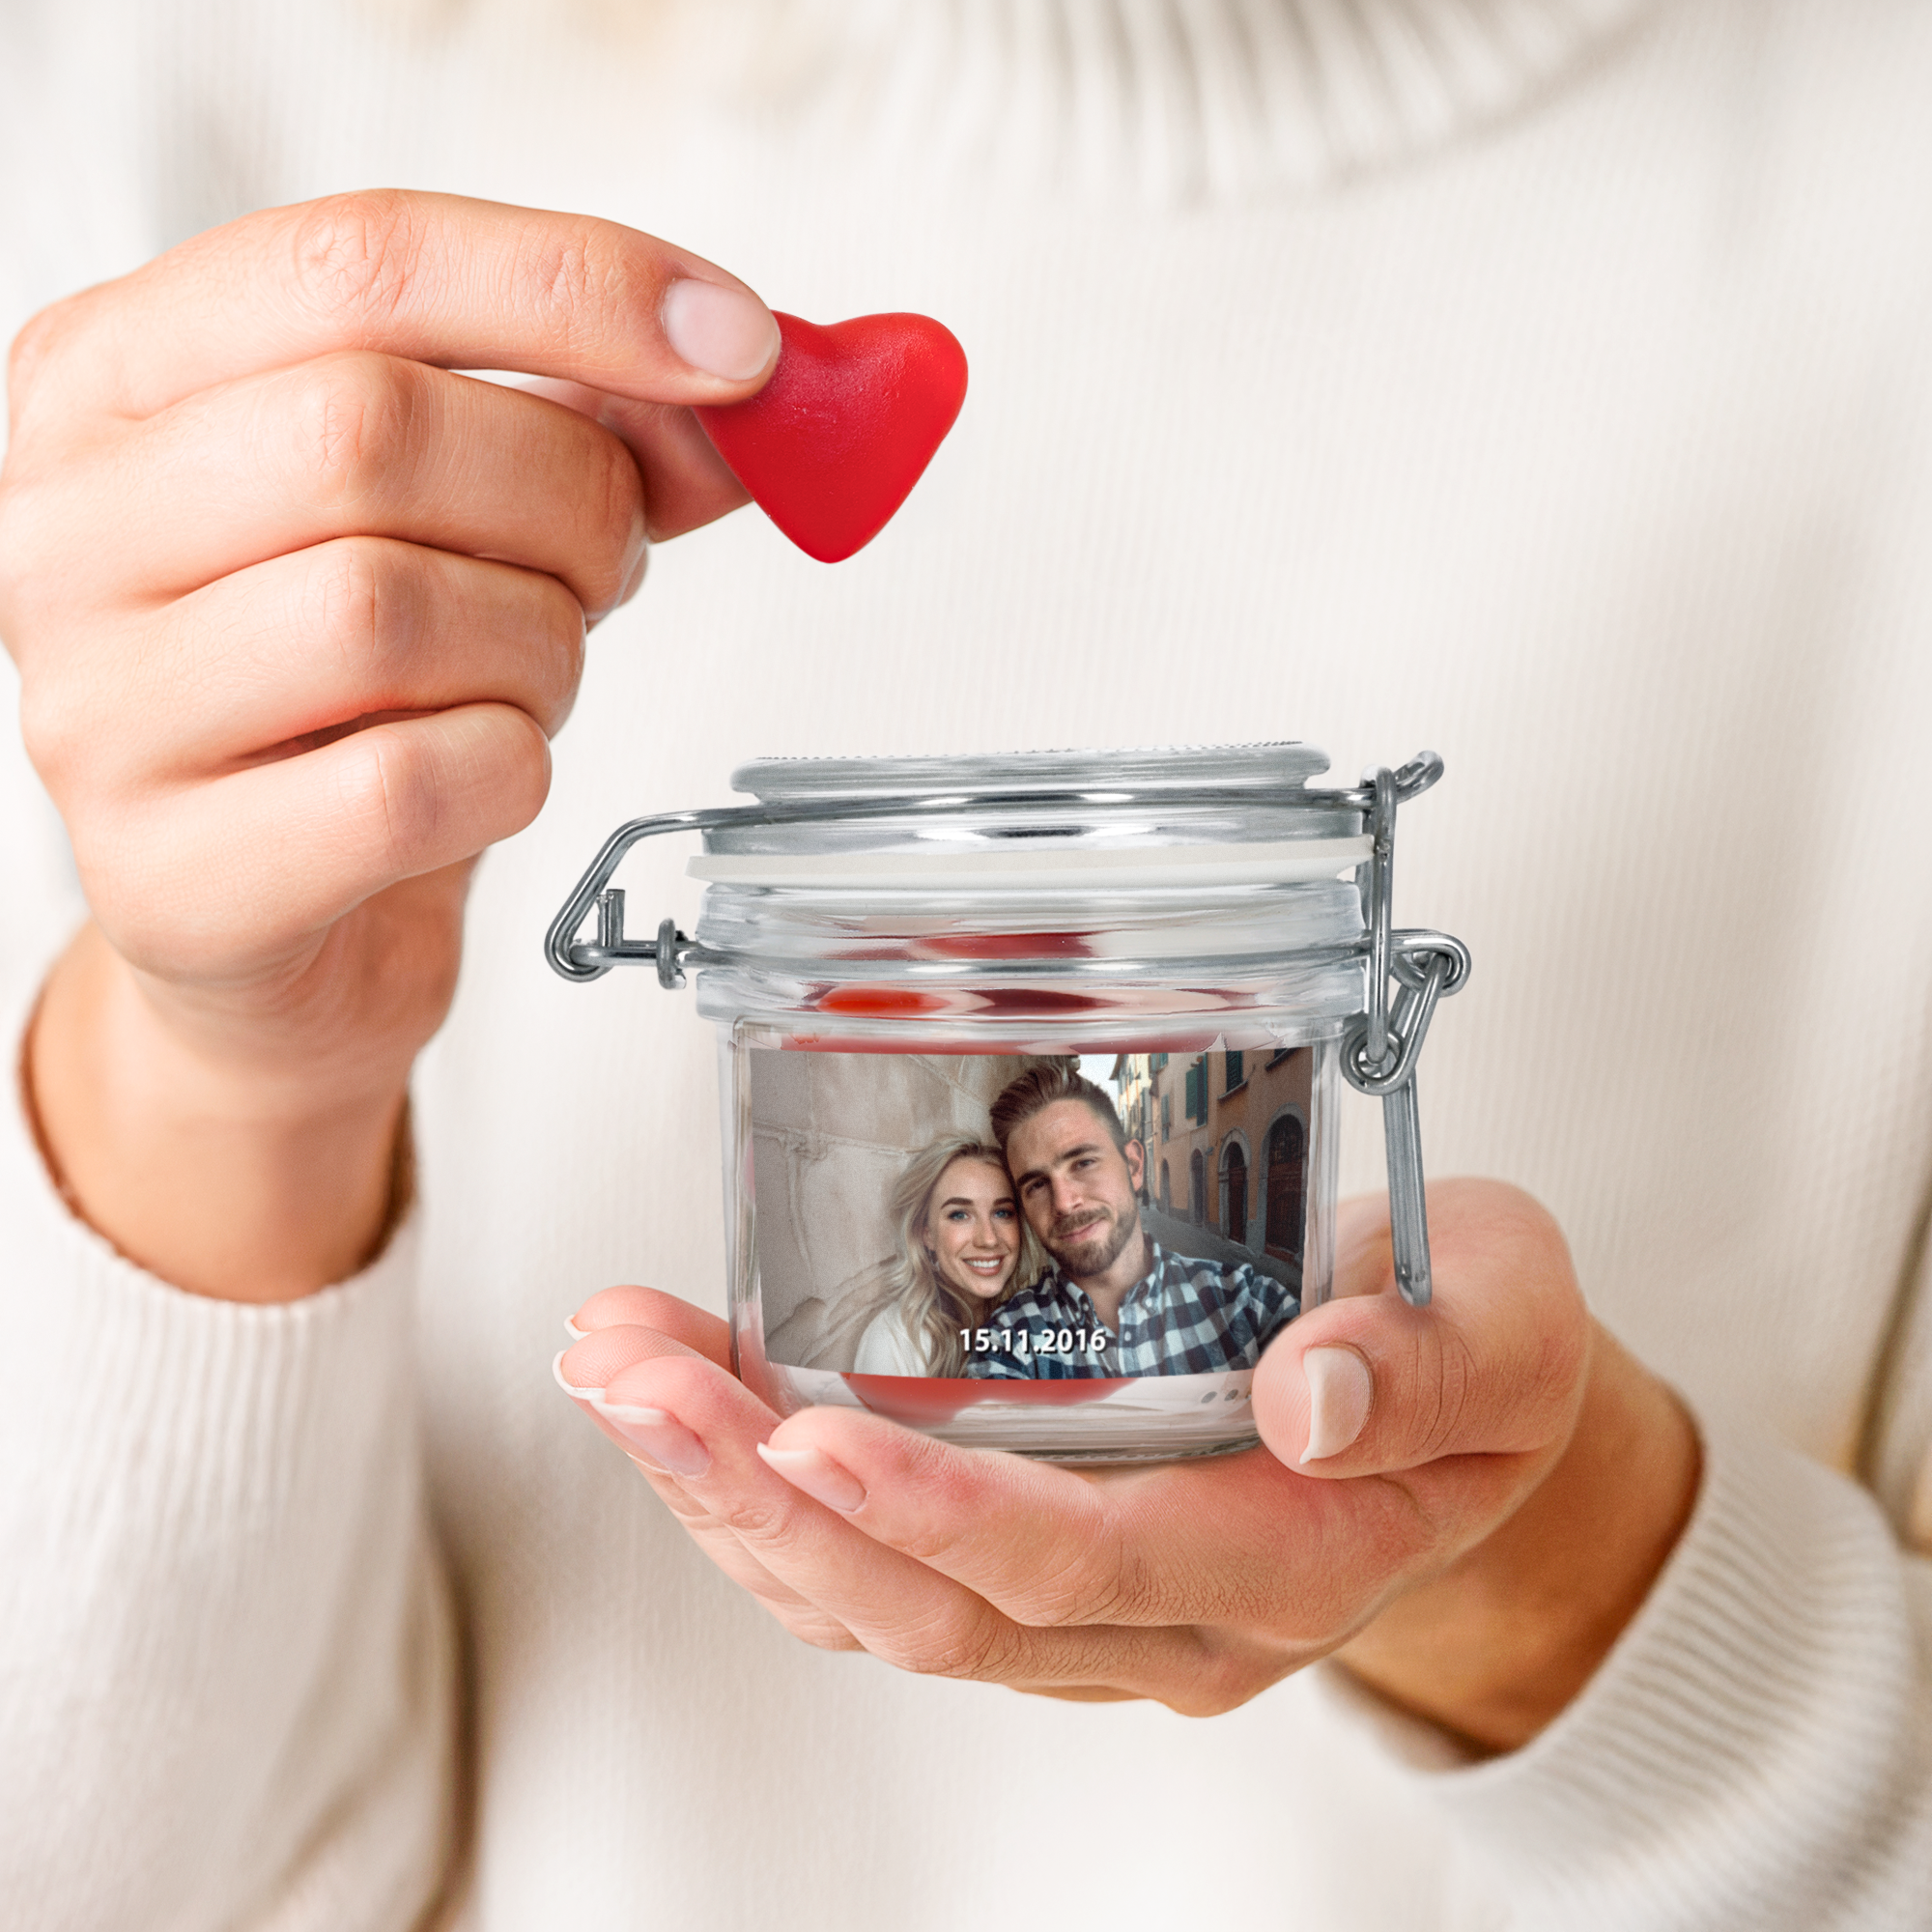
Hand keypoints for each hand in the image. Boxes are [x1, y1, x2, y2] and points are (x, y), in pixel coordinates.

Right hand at [0, 191, 776, 1298]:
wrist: (287, 928)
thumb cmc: (364, 700)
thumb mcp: (467, 517)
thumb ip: (600, 427)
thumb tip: (756, 384)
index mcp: (116, 378)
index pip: (354, 262)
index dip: (575, 286)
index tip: (741, 343)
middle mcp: (65, 526)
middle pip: (371, 431)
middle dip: (569, 498)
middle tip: (609, 563)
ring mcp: (97, 709)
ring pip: (390, 610)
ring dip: (540, 649)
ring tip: (527, 676)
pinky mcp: (175, 877)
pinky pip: (413, 784)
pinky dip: (511, 772)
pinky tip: (485, 774)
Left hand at [558, 1179, 1698, 1751]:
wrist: (1461, 1405)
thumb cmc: (1476, 1347)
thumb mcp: (1509, 1320)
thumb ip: (1431, 1362)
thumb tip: (1310, 1398)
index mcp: (1283, 1557)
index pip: (1082, 1565)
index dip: (935, 1515)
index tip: (806, 1433)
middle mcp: (1163, 1618)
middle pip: (930, 1609)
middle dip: (760, 1497)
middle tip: (634, 1379)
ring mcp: (1089, 1612)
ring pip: (871, 1602)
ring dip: (726, 1491)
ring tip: (617, 1365)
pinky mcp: (1035, 1567)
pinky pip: (872, 1568)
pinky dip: (763, 1491)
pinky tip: (686, 1399)